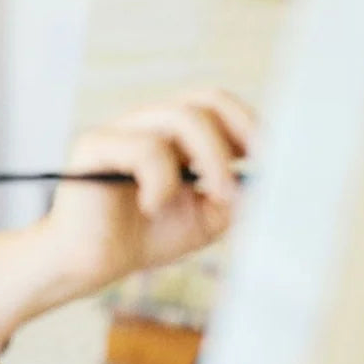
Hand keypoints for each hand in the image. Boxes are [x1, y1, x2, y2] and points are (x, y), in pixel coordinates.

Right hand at [44, 88, 255, 292]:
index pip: (217, 105)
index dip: (251, 124)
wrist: (88, 263)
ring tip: (216, 198)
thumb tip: (268, 178)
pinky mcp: (94, 145)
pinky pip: (145, 149)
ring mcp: (119, 130)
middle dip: (240, 130)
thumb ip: (234, 195)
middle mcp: (147, 123)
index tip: (276, 158)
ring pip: (180, 118)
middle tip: (257, 166)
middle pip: (204, 99)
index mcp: (173, 134)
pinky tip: (151, 207)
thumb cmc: (141, 237)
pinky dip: (162, 182)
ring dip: (212, 160)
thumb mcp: (205, 218)